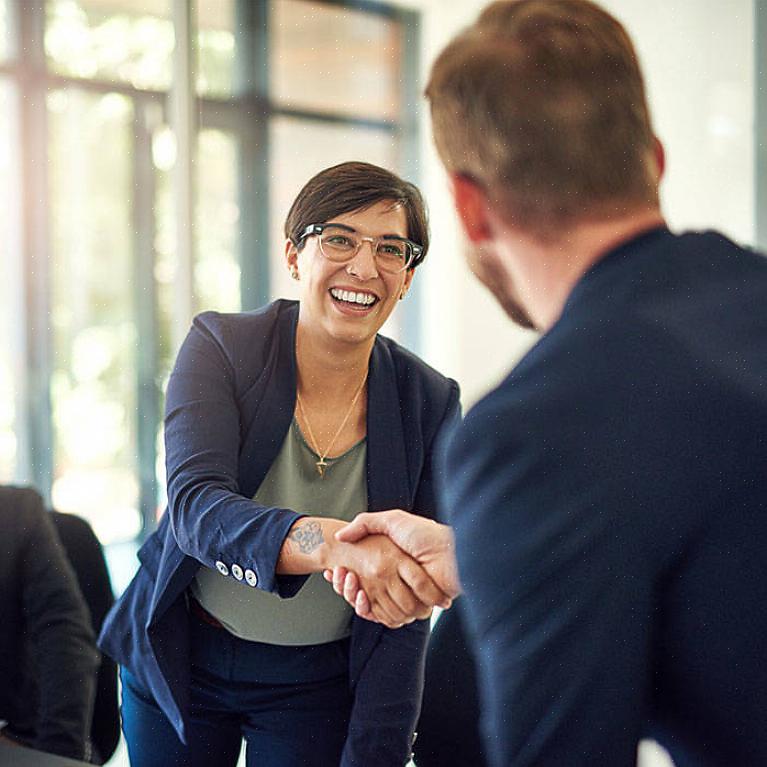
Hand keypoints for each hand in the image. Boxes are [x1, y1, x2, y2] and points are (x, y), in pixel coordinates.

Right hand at [324, 510, 460, 619]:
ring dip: (352, 594)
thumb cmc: (424, 534)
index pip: (361, 575)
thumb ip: (366, 523)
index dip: (345, 574)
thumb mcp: (392, 521)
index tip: (333, 569)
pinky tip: (358, 595)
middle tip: (335, 575)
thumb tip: (340, 537)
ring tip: (344, 580)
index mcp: (390, 563)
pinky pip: (383, 616)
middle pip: (361, 590)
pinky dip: (367, 609)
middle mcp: (395, 580)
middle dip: (344, 584)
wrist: (448, 552)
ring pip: (368, 604)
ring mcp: (402, 595)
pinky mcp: (409, 608)